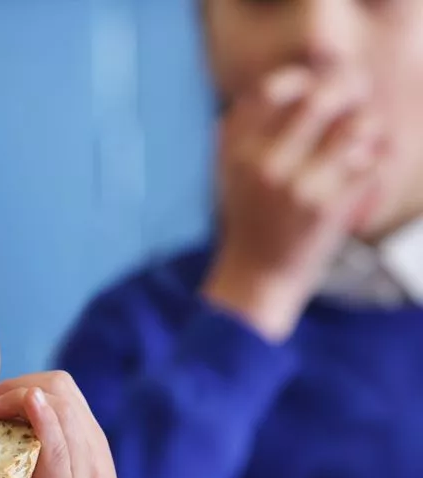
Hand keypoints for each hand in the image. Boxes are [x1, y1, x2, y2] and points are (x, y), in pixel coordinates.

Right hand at [204, 66, 386, 341]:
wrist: (257, 275)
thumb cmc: (252, 217)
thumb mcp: (233, 170)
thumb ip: (250, 125)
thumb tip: (294, 73)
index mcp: (238, 151)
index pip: (272, 88)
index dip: (302, 80)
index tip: (312, 91)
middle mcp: (265, 164)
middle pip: (323, 98)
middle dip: (348, 93)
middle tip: (354, 102)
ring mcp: (298, 186)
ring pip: (357, 127)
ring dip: (367, 132)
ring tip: (358, 145)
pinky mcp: (329, 208)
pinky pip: (372, 162)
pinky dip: (374, 166)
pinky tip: (361, 176)